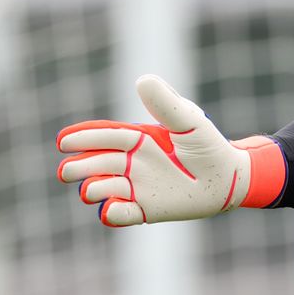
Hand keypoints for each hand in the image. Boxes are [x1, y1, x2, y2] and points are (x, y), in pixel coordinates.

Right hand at [56, 75, 284, 226]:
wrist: (229, 178)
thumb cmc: (208, 145)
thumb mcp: (188, 120)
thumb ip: (166, 104)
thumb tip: (142, 80)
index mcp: (138, 139)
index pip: (105, 137)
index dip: (85, 138)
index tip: (64, 140)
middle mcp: (132, 163)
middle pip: (99, 164)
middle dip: (81, 167)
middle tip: (66, 171)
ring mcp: (138, 187)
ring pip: (107, 189)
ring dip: (95, 190)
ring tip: (89, 191)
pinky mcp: (147, 209)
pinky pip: (125, 213)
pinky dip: (115, 214)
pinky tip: (109, 211)